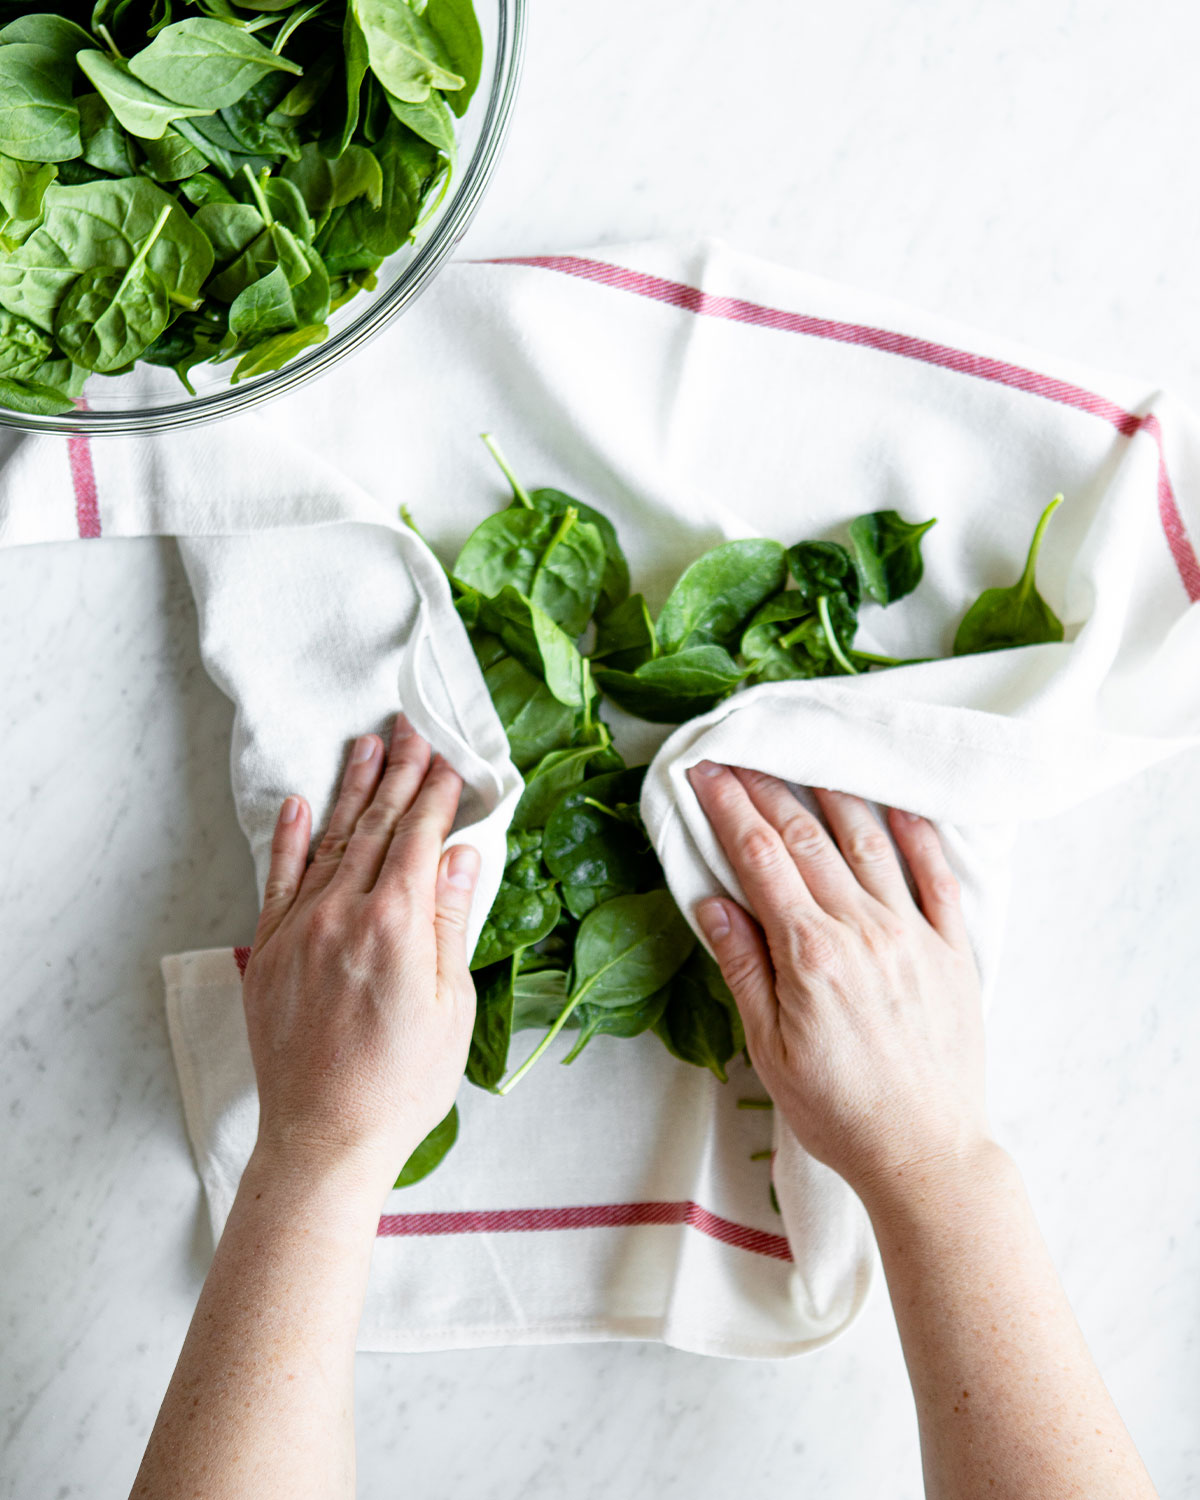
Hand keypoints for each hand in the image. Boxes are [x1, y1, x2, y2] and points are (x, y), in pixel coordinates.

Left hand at [241, 715, 480, 1204]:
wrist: (325, 1135)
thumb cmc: (401, 1082)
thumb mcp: (449, 1003)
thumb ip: (449, 920)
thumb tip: (461, 854)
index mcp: (395, 924)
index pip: (419, 836)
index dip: (438, 792)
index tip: (450, 756)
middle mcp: (342, 913)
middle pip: (376, 825)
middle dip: (399, 772)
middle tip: (411, 726)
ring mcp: (300, 928)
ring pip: (331, 841)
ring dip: (352, 789)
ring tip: (367, 745)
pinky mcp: (270, 949)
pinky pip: (280, 878)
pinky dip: (289, 838)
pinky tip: (299, 804)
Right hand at [687, 763, 988, 1201]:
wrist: (925, 1154)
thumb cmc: (838, 1112)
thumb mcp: (768, 1049)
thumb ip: (742, 967)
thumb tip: (710, 902)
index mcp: (810, 955)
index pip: (760, 858)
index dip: (730, 808)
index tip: (707, 771)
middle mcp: (864, 930)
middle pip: (809, 837)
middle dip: (769, 788)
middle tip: (742, 753)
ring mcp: (914, 934)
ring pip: (871, 841)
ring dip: (836, 792)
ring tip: (810, 757)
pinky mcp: (954, 949)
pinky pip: (938, 874)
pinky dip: (918, 832)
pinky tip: (898, 803)